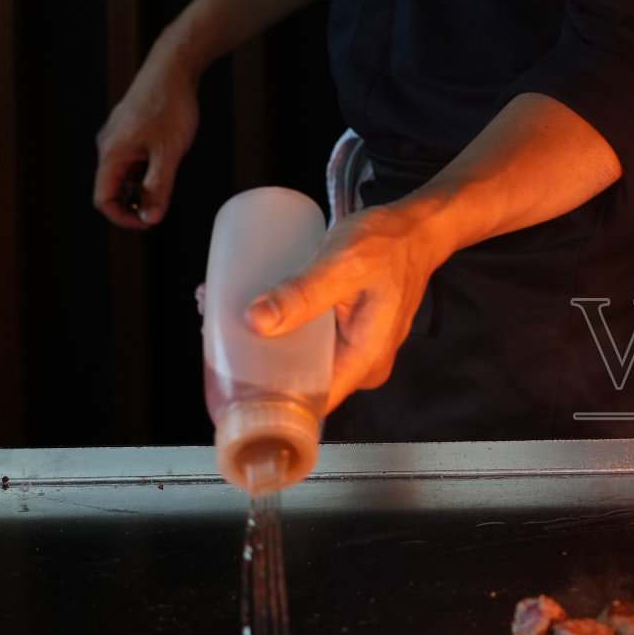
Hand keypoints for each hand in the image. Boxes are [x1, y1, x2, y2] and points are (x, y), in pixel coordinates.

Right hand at [94, 43, 199, 228]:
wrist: (172, 69)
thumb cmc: (171, 107)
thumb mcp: (169, 153)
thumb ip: (159, 186)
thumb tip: (151, 218)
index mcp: (112, 153)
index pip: (103, 199)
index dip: (123, 218)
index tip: (149, 222)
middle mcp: (108, 146)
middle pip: (113, 188)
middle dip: (135, 203)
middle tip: (163, 204)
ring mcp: (117, 137)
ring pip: (124, 173)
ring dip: (142, 185)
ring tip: (168, 175)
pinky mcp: (127, 130)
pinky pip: (131, 159)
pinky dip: (145, 169)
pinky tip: (166, 159)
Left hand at [244, 203, 445, 412]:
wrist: (418, 229)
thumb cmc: (390, 244)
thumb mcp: (342, 264)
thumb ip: (303, 293)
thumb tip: (256, 320)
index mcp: (363, 362)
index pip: (307, 404)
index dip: (265, 402)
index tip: (228, 382)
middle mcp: (361, 366)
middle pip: (299, 384)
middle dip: (253, 364)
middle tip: (216, 334)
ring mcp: (356, 352)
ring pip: (301, 362)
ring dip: (264, 345)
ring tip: (224, 316)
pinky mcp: (350, 335)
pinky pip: (310, 345)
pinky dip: (282, 332)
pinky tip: (256, 311)